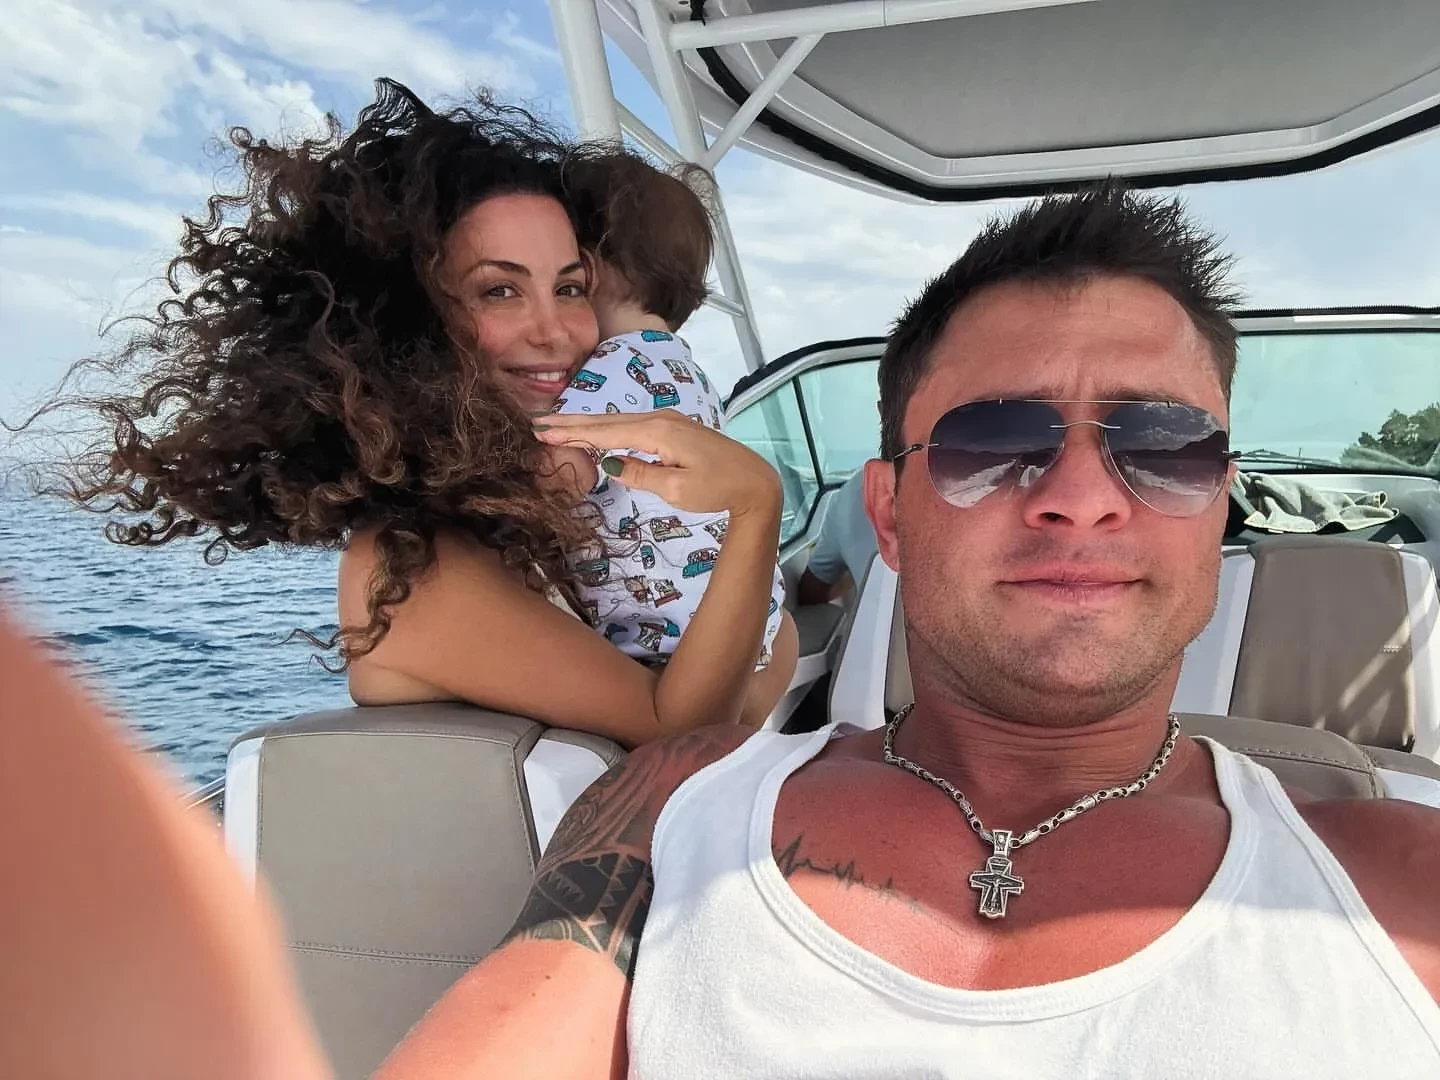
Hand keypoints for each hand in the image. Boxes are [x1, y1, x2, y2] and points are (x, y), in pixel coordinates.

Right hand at [534, 410, 781, 520]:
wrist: (754, 481)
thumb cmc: (719, 488)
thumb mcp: (677, 489)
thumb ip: (641, 474)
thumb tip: (610, 464)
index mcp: (658, 432)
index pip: (605, 432)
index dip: (572, 433)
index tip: (542, 432)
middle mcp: (661, 419)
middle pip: (607, 421)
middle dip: (572, 423)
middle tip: (538, 424)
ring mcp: (669, 421)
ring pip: (618, 421)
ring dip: (587, 424)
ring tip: (558, 427)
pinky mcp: (674, 429)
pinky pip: (632, 426)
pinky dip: (608, 428)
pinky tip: (597, 432)